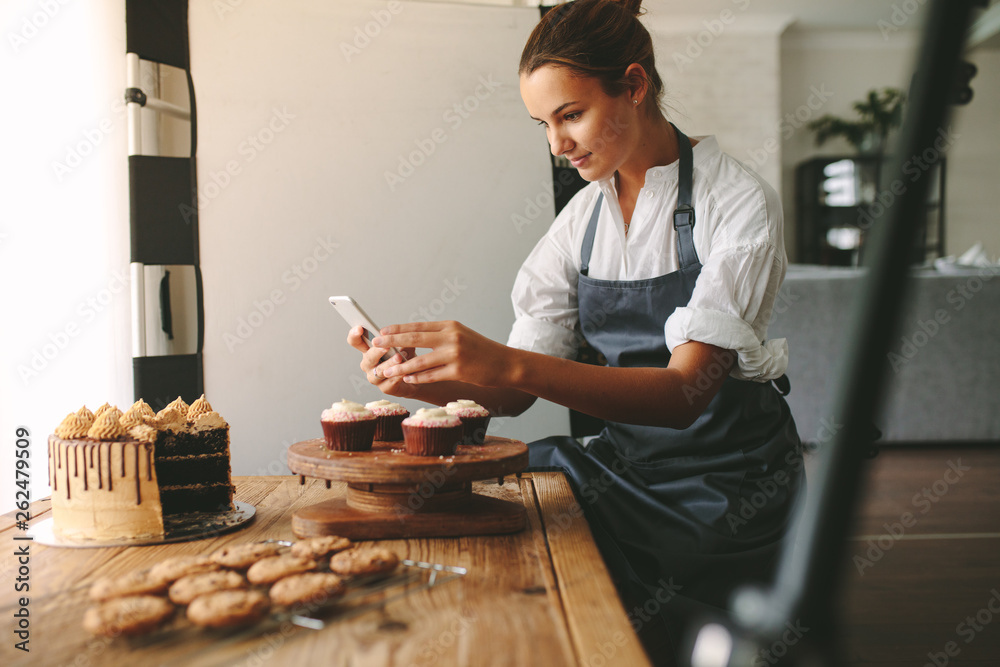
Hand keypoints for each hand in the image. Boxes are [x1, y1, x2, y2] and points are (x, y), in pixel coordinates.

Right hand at [346, 326, 416, 397]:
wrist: (415, 378)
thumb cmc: (405, 359)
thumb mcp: (404, 345)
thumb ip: (402, 340)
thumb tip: (403, 336)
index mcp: (369, 350)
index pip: (356, 342)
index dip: (354, 335)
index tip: (359, 328)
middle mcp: (368, 364)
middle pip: (368, 357)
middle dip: (377, 351)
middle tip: (386, 346)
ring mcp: (375, 377)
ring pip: (379, 371)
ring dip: (389, 364)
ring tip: (399, 358)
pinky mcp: (385, 388)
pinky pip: (389, 382)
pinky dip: (397, 377)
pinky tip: (404, 373)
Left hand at [371, 320, 509, 387]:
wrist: (506, 363)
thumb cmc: (482, 350)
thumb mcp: (462, 335)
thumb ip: (441, 336)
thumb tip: (416, 338)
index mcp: (450, 326)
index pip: (418, 326)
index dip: (398, 329)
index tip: (382, 331)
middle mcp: (451, 337)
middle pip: (415, 338)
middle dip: (392, 342)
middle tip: (375, 345)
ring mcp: (454, 354)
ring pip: (420, 361)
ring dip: (400, 367)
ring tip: (385, 371)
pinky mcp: (458, 371)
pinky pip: (432, 376)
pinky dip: (417, 378)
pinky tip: (407, 380)